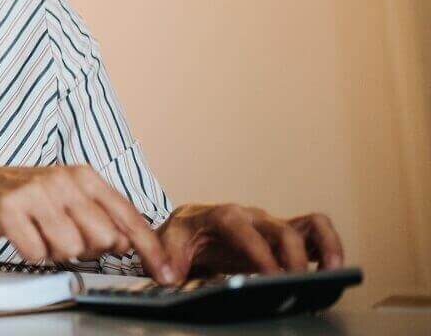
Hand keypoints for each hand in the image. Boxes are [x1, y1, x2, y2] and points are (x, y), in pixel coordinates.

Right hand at [0, 164, 174, 281]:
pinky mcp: (8, 208)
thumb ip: (103, 217)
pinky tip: (23, 235)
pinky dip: (31, 252)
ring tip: (41, 233)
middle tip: (65, 237)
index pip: (128, 217)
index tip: (165, 272)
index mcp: (84, 176)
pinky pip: (35, 252)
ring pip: (69, 248)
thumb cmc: (28, 196)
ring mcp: (35, 192)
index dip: (149, 249)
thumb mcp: (70, 198)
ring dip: (55, 251)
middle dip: (87, 249)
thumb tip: (129, 243)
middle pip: (102, 239)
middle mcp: (62, 180)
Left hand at [157, 204, 343, 278]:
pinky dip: (329, 246)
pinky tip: (333, 269)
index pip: (242, 229)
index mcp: (221, 215)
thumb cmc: (183, 234)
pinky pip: (315, 232)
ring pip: (307, 225)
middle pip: (280, 230)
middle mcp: (252, 216)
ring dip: (324, 246)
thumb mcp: (168, 242)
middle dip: (291, 258)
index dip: (258, 251)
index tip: (270, 275)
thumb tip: (169, 276)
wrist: (191, 226)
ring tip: (334, 272)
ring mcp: (272, 225)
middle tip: (296, 285)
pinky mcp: (285, 235)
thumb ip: (168, 257)